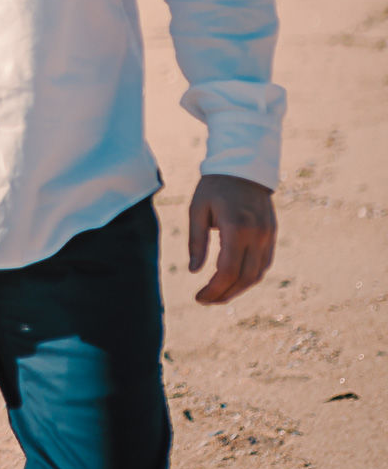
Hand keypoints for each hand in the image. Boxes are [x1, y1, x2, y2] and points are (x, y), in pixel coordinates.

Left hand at [188, 173, 276, 304]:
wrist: (244, 168)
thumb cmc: (214, 188)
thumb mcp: (197, 210)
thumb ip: (196, 241)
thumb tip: (195, 272)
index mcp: (236, 228)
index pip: (227, 270)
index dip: (214, 289)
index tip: (199, 297)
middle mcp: (257, 235)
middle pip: (244, 277)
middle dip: (224, 294)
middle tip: (206, 300)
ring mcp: (268, 236)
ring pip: (257, 274)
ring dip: (238, 289)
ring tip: (218, 295)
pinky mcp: (272, 235)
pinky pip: (264, 264)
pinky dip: (250, 277)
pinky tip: (234, 282)